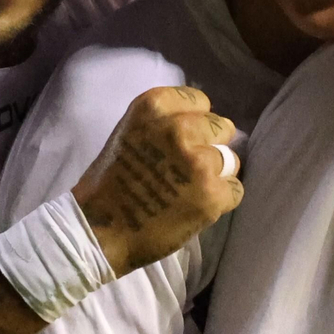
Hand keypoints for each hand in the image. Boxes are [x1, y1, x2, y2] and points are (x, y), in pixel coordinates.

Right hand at [71, 86, 243, 274]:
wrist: (98, 231)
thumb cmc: (110, 184)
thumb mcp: (130, 134)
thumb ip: (164, 123)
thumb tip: (202, 124)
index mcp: (154, 107)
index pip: (200, 102)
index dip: (196, 122)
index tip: (184, 140)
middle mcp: (179, 128)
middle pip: (221, 128)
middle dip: (210, 147)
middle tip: (187, 169)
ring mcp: (198, 162)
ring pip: (231, 160)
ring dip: (216, 176)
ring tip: (189, 191)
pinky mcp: (212, 194)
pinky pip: (235, 190)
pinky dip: (220, 201)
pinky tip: (195, 208)